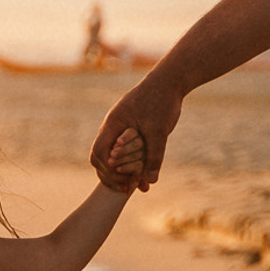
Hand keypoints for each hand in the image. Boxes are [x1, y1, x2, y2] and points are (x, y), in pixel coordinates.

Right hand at [91, 77, 181, 191]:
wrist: (170, 81)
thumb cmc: (162, 101)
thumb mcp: (159, 131)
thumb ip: (154, 156)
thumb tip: (150, 181)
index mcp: (113, 124)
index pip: (99, 152)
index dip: (107, 171)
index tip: (123, 182)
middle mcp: (114, 127)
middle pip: (101, 156)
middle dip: (111, 175)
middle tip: (126, 189)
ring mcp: (122, 128)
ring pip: (113, 154)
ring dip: (122, 171)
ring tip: (135, 185)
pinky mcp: (133, 129)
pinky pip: (126, 150)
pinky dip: (132, 164)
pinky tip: (145, 175)